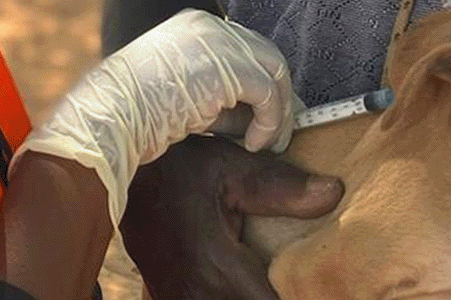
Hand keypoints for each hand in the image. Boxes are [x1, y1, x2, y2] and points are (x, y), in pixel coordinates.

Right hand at [20, 9, 297, 227]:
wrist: (110, 116)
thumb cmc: (136, 115)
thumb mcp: (185, 95)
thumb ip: (221, 97)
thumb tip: (259, 119)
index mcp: (196, 25)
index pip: (245, 48)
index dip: (261, 83)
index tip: (266, 116)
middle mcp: (212, 25)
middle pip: (266, 54)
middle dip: (279, 96)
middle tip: (278, 133)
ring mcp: (221, 42)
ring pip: (274, 71)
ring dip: (279, 113)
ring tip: (268, 144)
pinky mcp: (229, 68)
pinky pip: (267, 94)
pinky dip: (269, 122)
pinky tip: (254, 145)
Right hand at [121, 136, 343, 299]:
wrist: (116, 169)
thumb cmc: (175, 164)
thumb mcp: (230, 167)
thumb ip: (282, 187)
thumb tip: (334, 193)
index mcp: (217, 268)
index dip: (300, 296)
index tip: (319, 285)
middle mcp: (196, 294)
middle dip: (280, 295)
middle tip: (303, 281)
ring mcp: (178, 298)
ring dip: (253, 295)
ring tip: (277, 279)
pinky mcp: (167, 295)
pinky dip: (232, 294)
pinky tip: (245, 280)